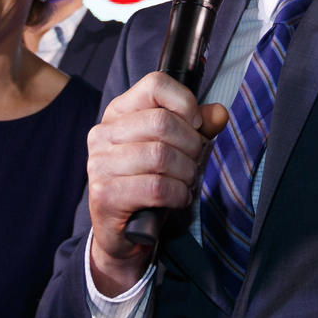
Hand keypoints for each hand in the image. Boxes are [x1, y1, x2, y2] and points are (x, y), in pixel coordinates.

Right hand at [86, 72, 227, 293]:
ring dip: (186, 172)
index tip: (196, 124)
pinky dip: (178, 193)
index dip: (185, 102)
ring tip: (187, 181)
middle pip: (162, 122)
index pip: (155, 84)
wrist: (123, 232)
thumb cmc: (149, 181)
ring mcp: (99, 164)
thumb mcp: (175, 147)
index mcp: (119, 112)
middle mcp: (103, 133)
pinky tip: (179, 198)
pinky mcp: (104, 195)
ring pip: (161, 156)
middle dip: (191, 144)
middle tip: (195, 161)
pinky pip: (156, 187)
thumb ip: (198, 127)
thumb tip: (219, 114)